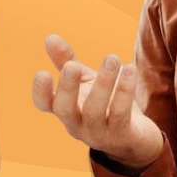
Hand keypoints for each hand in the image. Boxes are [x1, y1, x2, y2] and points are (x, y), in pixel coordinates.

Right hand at [32, 34, 163, 171]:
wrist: (136, 139)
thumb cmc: (104, 106)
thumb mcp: (85, 83)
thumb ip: (66, 62)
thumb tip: (49, 37)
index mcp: (66, 110)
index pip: (44, 105)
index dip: (41, 91)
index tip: (42, 72)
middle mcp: (77, 124)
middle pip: (65, 110)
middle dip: (67, 88)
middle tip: (72, 66)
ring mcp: (98, 133)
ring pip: (95, 110)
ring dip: (103, 83)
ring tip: (112, 57)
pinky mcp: (122, 135)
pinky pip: (121, 113)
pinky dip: (125, 91)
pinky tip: (130, 69)